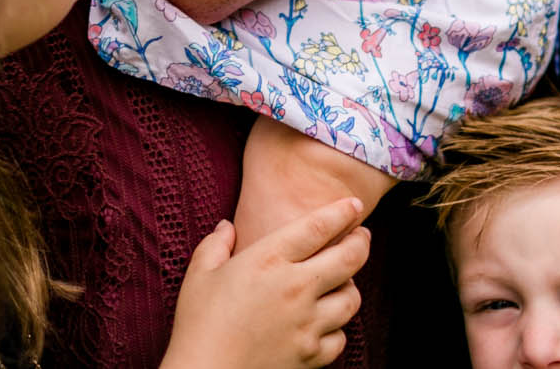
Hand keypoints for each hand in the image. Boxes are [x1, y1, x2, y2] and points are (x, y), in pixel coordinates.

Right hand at [161, 197, 370, 368]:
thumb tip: (227, 227)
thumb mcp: (200, 274)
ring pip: (351, 300)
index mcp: (269, 261)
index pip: (318, 227)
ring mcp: (307, 324)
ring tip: (345, 280)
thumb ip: (216, 244)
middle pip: (349, 259)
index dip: (342, 212)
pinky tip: (327, 322)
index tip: (354, 205)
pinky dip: (338, 328)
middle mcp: (296, 289)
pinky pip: (340, 338)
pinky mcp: (311, 355)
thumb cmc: (198, 324)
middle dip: (361, 242)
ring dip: (351, 286)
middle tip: (361, 235)